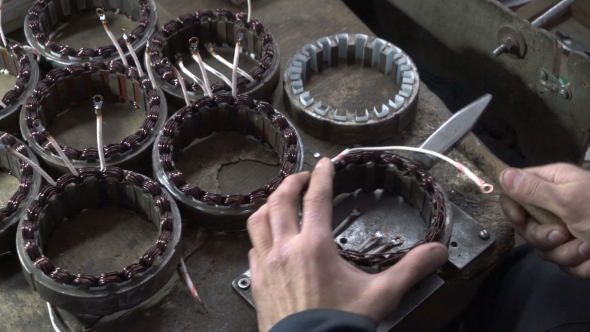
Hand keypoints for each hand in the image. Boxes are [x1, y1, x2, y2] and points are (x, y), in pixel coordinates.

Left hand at [247, 158, 448, 331]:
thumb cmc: (340, 324)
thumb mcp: (381, 294)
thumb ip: (410, 269)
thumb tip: (437, 252)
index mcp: (314, 246)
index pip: (316, 197)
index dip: (322, 175)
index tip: (325, 163)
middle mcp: (285, 249)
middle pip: (279, 201)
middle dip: (291, 183)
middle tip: (303, 177)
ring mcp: (267, 265)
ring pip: (257, 221)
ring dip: (269, 205)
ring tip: (280, 201)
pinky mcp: (257, 281)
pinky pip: (252, 248)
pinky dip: (260, 237)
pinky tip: (269, 241)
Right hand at [500, 163, 589, 277]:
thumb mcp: (570, 200)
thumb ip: (533, 190)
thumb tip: (503, 175)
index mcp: (553, 183)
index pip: (515, 190)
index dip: (513, 207)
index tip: (521, 218)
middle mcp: (556, 204)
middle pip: (525, 224)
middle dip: (543, 236)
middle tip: (562, 234)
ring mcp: (566, 228)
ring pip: (543, 247)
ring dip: (565, 253)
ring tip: (587, 248)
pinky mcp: (576, 249)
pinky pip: (561, 262)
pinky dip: (578, 264)